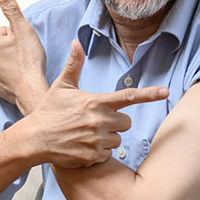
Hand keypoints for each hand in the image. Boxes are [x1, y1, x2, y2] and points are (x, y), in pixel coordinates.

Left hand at [0, 0, 46, 111]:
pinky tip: (20, 76)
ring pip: (4, 59)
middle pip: (3, 45)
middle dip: (14, 48)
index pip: (5, 32)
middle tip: (25, 57)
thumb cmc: (28, 60)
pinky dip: (12, 73)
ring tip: (23, 66)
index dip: (18, 38)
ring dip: (13, 60)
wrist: (31, 90)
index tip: (23, 48)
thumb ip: (11, 9)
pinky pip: (4, 73)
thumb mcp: (22, 29)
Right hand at [18, 40, 169, 168]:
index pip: (129, 96)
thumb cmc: (49, 111)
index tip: (166, 92)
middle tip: (95, 121)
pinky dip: (99, 153)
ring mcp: (97, 140)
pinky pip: (108, 155)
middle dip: (115, 122)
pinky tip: (83, 146)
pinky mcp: (93, 157)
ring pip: (118, 140)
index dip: (149, 94)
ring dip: (107, 138)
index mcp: (96, 102)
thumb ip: (74, 65)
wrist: (33, 139)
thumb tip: (76, 42)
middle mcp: (100, 121)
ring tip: (86, 134)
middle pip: (126, 122)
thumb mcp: (61, 86)